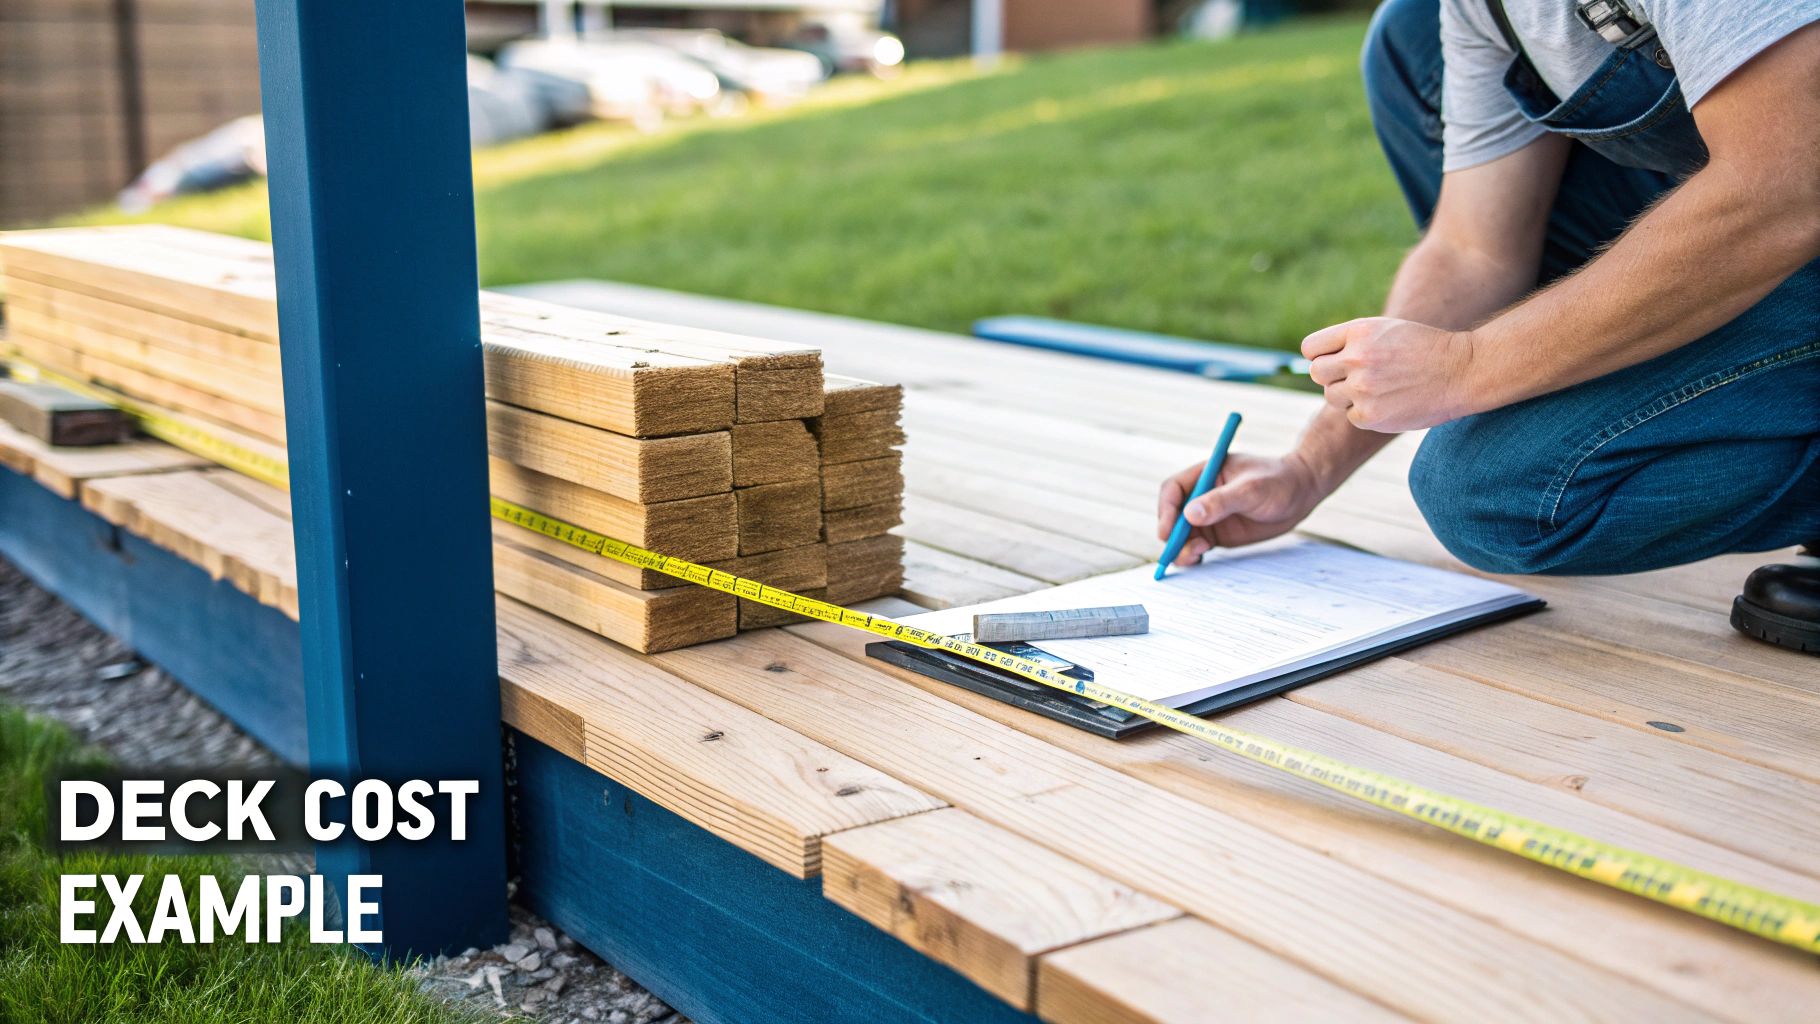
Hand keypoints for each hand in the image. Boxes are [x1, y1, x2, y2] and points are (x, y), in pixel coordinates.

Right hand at [1155, 452, 1326, 565]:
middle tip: (1179, 551)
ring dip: (1181, 548)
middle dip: (1171, 535)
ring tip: (1195, 556)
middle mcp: (1201, 495)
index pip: (1173, 491)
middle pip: (1173, 516)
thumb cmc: (1279, 482)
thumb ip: (1221, 501)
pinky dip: (1192, 555)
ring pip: (1182, 534)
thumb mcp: (1251, 490)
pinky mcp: (1217, 533)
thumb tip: (1190, 515)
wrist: (1301, 492)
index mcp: (1204, 475)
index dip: (1165, 510)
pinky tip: (1198, 560)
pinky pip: (1196, 545)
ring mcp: (1208, 516)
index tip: (1168, 530)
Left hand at [1302, 317, 1482, 431]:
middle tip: (1358, 376)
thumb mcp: (1384, 330)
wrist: (1461, 371)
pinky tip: (1390, 402)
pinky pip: (1350, 416)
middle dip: (1332, 375)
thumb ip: (1348, 342)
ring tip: (1379, 387)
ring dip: (1348, 394)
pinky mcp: (1370, 416)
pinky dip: (1366, 412)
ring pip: (1331, 395)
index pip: (1310, 348)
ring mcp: (1362, 389)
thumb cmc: (1420, 348)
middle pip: (1316, 373)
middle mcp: (1356, 358)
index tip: (1334, 359)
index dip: (1320, 355)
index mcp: (1358, 332)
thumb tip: (1311, 361)